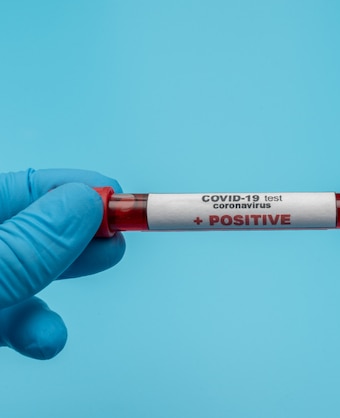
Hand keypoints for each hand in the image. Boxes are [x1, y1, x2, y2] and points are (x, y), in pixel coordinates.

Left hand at [0, 169, 124, 358]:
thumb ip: (26, 245)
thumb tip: (85, 201)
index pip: (22, 188)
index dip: (74, 187)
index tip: (122, 197)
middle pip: (33, 227)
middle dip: (81, 228)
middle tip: (121, 231)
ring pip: (27, 271)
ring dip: (69, 273)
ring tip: (107, 261)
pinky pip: (14, 317)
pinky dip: (39, 327)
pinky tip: (50, 338)